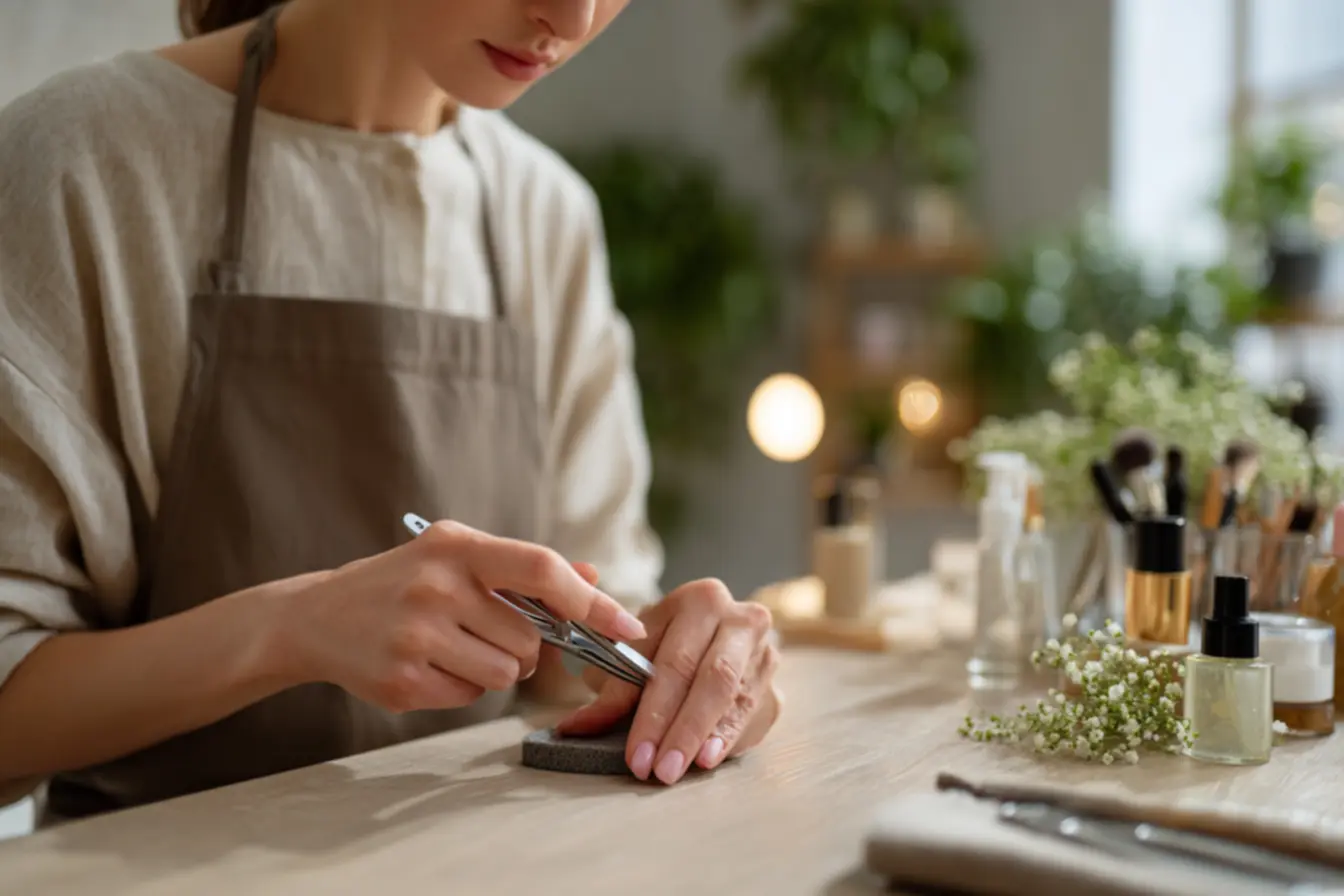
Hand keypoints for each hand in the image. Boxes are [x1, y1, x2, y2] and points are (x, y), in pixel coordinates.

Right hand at [273, 520, 646, 712]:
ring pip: (505, 671)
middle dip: (524, 644)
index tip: (628, 625)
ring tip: (454, 646)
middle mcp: (436, 586)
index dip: (592, 601)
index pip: (542, 569)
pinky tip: (430, 664)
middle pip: (530, 637)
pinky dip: (464, 686)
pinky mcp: (402, 680)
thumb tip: (594, 579)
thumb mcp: (458, 556)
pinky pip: (471, 696)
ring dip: (495, 667)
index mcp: (457, 546)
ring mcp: (416, 635)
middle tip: (484, 630)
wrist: (317, 615)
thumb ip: (526, 568)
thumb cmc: (404, 581)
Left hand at [554, 579, 780, 784]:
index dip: (654, 713)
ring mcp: (764, 650)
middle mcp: (740, 618)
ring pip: (738, 699)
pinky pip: (756, 715)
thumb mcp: (635, 654)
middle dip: (684, 730)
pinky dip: (731, 739)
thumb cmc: (665, 643)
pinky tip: (711, 758)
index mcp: (700, 600)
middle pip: (714, 679)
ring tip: (685, 769)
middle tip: (661, 771)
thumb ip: (611, 690)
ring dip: (709, 738)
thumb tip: (574, 727)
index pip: (675, 662)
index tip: (636, 754)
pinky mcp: (774, 682)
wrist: (712, 634)